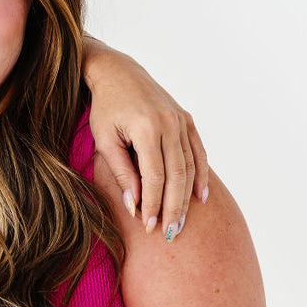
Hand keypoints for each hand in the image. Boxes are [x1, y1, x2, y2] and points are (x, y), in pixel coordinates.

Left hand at [82, 42, 208, 240]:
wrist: (119, 73)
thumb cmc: (106, 108)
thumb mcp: (105, 140)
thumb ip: (121, 173)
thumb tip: (134, 205)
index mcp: (147, 128)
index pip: (154, 176)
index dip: (153, 204)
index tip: (148, 226)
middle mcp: (169, 123)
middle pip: (177, 175)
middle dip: (173, 207)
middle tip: (170, 234)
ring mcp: (181, 120)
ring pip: (190, 166)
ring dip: (187, 197)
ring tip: (181, 223)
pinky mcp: (186, 119)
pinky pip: (198, 152)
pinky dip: (201, 175)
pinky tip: (201, 197)